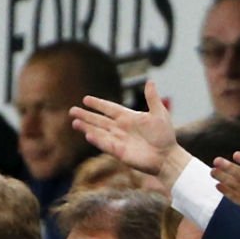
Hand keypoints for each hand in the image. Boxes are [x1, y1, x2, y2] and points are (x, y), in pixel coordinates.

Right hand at [70, 81, 190, 185]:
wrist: (167, 157)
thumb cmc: (165, 136)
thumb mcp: (159, 114)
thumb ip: (152, 98)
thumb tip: (150, 81)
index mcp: (129, 118)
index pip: (110, 108)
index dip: (98, 104)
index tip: (86, 99)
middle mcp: (121, 128)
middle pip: (99, 120)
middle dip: (86, 115)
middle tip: (72, 110)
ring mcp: (119, 140)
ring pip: (99, 131)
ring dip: (87, 127)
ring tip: (74, 122)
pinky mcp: (119, 152)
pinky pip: (105, 144)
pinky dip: (96, 139)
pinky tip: (87, 134)